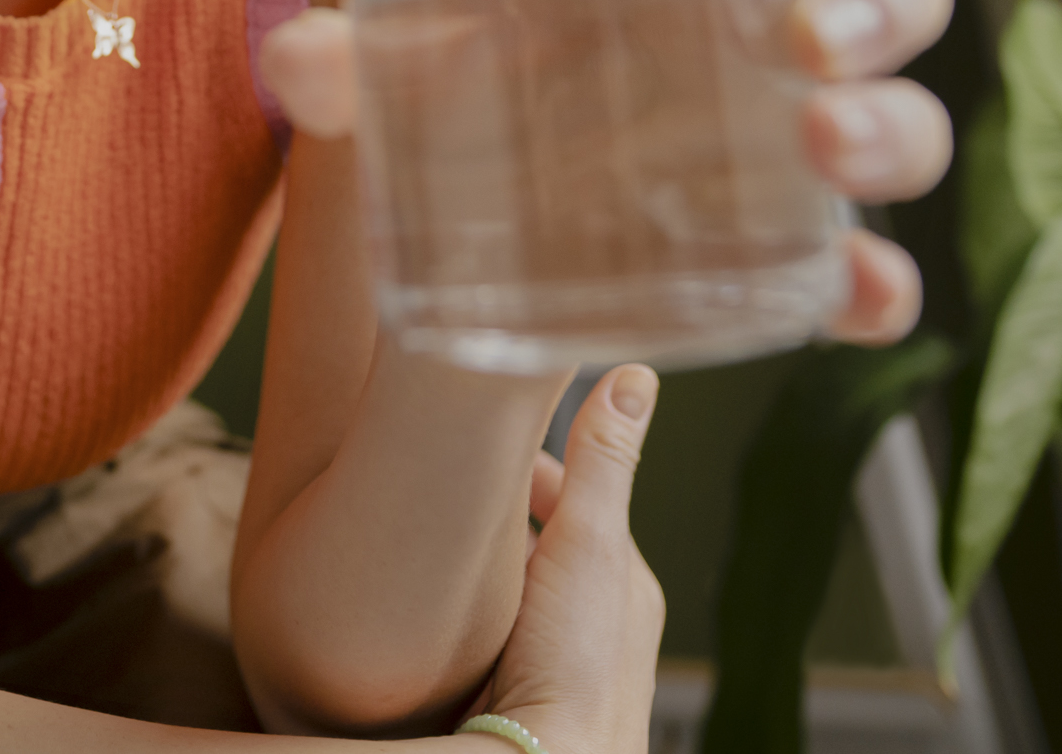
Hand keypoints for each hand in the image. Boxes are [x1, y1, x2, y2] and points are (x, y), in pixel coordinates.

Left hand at [259, 0, 954, 346]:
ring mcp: (802, 153)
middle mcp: (782, 43)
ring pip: (907, 121)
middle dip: (875, 5)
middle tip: (807, 42)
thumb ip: (361, 58)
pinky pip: (870, 272)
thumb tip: (288, 54)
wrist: (488, 212)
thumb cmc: (483, 88)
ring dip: (889, 129)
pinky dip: (879, 287)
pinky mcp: (795, 257)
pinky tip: (858, 300)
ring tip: (822, 147)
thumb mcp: (427, 63)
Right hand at [465, 365, 666, 753]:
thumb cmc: (577, 669)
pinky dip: (461, 604)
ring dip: (476, 559)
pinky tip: (428, 602)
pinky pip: (486, 627)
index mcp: (622, 578)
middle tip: (441, 480)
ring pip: (511, 583)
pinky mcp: (516, 686)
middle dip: (494, 506)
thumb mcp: (589, 543)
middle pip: (538, 536)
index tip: (478, 437)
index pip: (572, 494)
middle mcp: (594, 617)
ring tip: (425, 535)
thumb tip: (636, 375)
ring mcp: (554, 654)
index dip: (525, 462)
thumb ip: (604, 462)